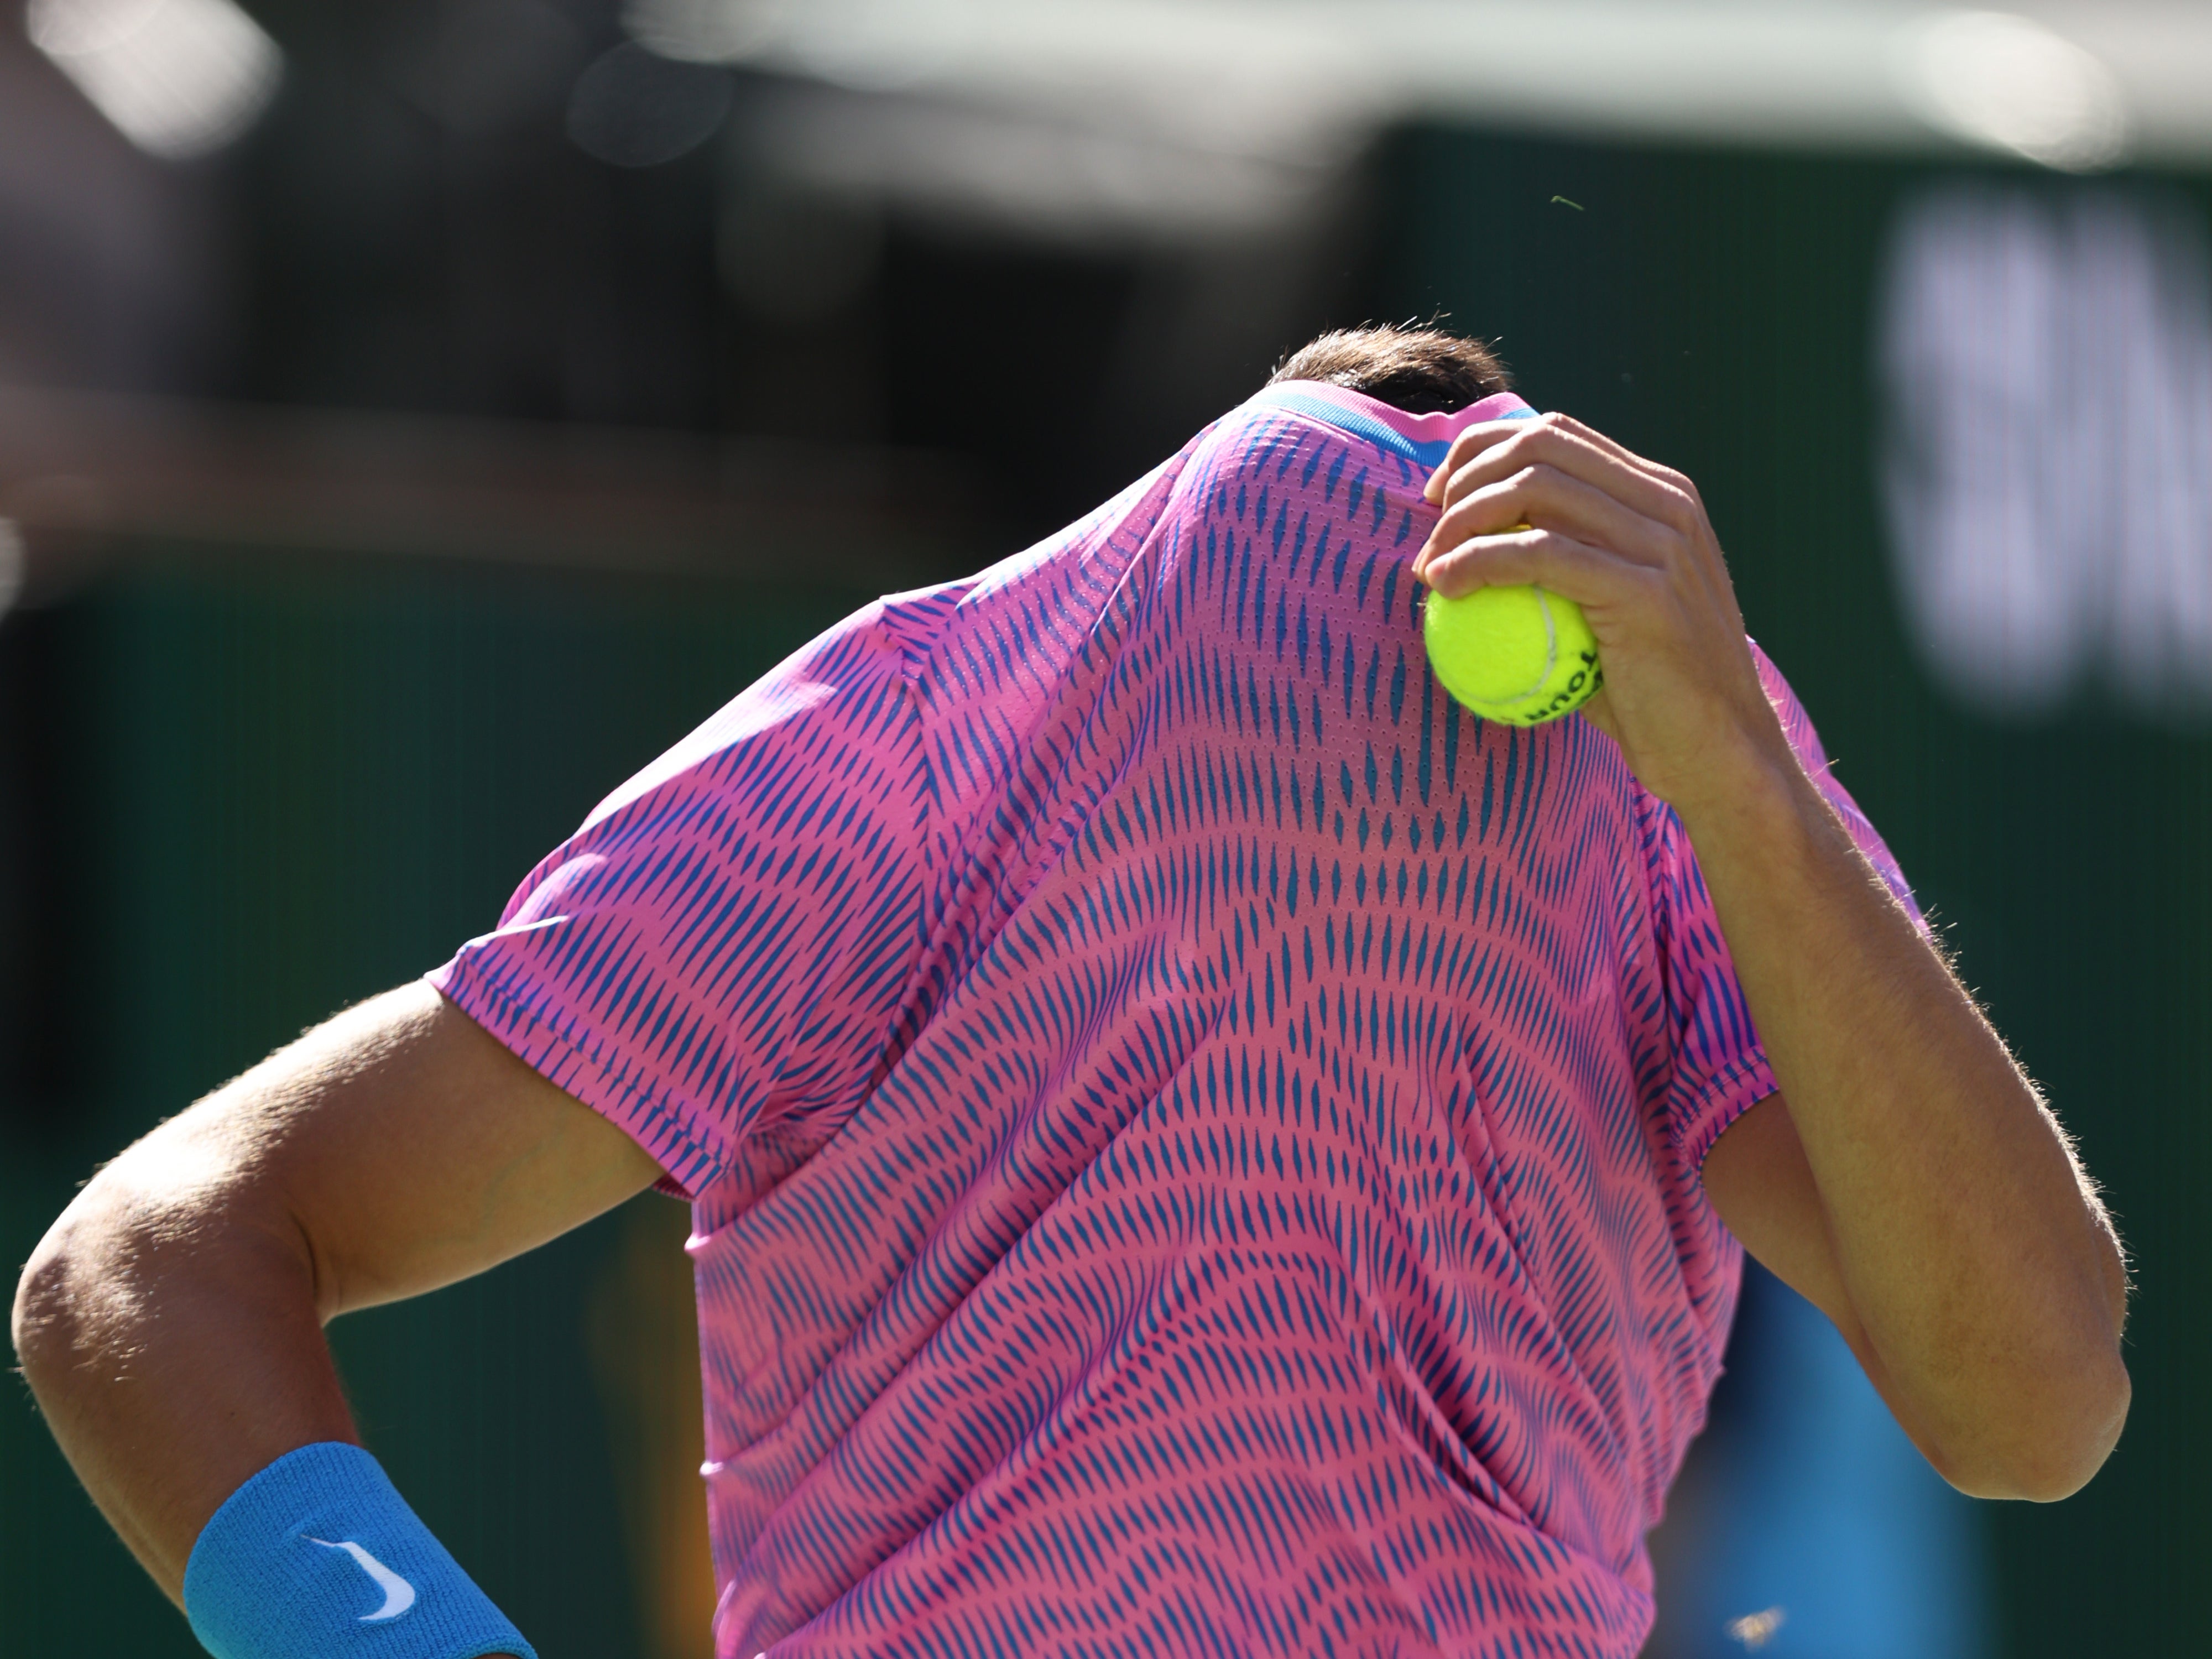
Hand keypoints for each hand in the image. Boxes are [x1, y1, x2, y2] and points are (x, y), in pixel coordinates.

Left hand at [1413, 412, 1788, 815]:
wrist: (1720, 751)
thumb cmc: (1649, 693)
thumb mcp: (1610, 608)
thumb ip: (1563, 564)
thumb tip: (1468, 544)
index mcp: (1661, 494)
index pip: (1555, 434)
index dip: (1482, 452)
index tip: (1439, 500)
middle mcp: (1668, 504)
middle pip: (1539, 446)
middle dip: (1466, 478)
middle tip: (1430, 535)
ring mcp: (1662, 544)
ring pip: (1534, 488)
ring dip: (1462, 520)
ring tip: (1430, 567)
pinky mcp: (1646, 593)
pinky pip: (1540, 554)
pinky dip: (1478, 561)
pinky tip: (1446, 586)